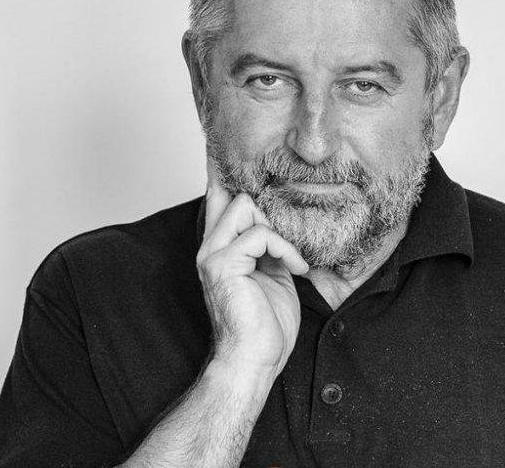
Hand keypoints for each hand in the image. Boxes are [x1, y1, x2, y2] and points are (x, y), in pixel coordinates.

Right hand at [196, 157, 308, 379]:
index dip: (220, 170)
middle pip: (235, 194)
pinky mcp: (222, 264)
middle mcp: (211, 246)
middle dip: (269, 210)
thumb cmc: (266, 325)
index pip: (218, 197)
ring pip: (247, 206)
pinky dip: (285, 249)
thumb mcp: (273, 273)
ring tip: (290, 261)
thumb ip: (269, 244)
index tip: (220, 143)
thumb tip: (279, 222)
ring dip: (279, 232)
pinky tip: (293, 269)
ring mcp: (212, 254)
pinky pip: (261, 233)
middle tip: (286, 245)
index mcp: (221, 247)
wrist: (255, 360)